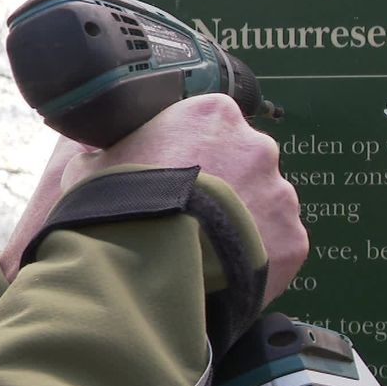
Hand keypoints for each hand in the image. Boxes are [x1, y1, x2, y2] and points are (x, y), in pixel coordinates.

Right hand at [14, 94, 306, 305]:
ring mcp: (280, 193)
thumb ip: (109, 152)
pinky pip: (279, 245)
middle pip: (246, 163)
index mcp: (214, 114)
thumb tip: (97, 155)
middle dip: (226, 187)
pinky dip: (258, 257)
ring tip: (208, 250)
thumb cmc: (119, 211)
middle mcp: (257, 145)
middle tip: (193, 219)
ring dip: (244, 222)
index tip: (178, 178)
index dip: (193, 154)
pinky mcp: (293, 238)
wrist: (146, 271)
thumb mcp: (93, 168)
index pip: (213, 126)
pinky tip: (226, 271)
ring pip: (266, 205)